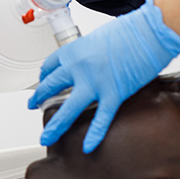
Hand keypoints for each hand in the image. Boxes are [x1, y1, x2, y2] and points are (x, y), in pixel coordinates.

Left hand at [28, 0, 179, 152]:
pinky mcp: (113, 94)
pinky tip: (87, 147)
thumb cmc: (125, 32)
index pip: (49, 67)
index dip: (44, 76)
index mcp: (71, 52)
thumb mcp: (94, 39)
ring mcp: (94, 83)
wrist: (147, 33)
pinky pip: (101, 118)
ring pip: (68, 109)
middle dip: (39, 98)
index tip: (42, 82)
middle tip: (32, 105)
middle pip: (50, 87)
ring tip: (46, 136)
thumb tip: (83, 63)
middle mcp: (77, 68)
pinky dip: (94, 134)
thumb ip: (85, 54)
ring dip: (55, 125)